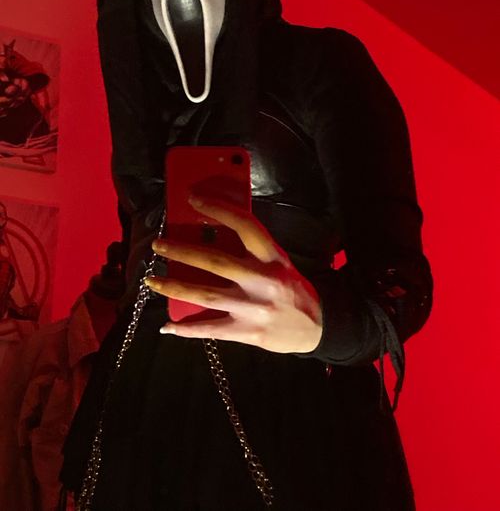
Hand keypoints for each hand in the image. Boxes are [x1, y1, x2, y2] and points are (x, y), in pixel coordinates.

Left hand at [146, 195, 322, 354]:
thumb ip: (251, 250)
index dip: (217, 208)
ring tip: (152, 280)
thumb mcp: (278, 262)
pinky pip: (211, 328)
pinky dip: (187, 328)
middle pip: (215, 261)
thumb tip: (210, 234)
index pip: (244, 225)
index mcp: (272, 257)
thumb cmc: (291, 288)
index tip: (193, 198)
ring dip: (174, 287)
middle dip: (182, 251)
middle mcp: (263, 280)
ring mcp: (253, 308)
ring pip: (206, 294)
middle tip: (159, 245)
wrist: (317, 327)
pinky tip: (168, 325)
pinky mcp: (247, 332)